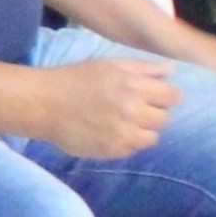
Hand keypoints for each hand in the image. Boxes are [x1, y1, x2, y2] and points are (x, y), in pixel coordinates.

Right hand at [22, 50, 184, 159]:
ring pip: (152, 138)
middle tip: (135, 108)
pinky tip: (111, 132)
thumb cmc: (75, 79)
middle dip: (154, 112)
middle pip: (164, 118)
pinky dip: (126, 142)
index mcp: (133, 86)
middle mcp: (132, 111)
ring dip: (142, 130)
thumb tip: (172, 71)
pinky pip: (132, 150)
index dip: (166, 96)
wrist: (44, 104)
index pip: (172, 96)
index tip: (157, 96)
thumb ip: (143, 68)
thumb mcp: (109, 65)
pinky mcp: (111, 151)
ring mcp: (123, 134)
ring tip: (124, 123)